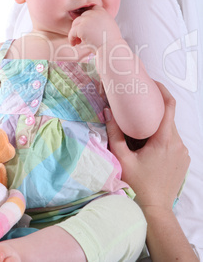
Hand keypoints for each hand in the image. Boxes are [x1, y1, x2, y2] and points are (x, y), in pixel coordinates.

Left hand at [68, 5, 121, 46]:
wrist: (111, 48)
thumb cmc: (111, 42)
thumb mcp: (110, 27)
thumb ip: (102, 22)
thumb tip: (93, 25)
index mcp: (102, 12)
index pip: (91, 8)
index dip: (87, 17)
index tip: (85, 26)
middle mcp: (94, 13)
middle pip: (82, 16)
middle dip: (81, 26)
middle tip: (81, 37)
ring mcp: (87, 19)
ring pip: (75, 23)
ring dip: (75, 32)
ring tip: (78, 42)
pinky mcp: (81, 28)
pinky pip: (72, 32)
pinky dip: (71, 38)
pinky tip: (74, 44)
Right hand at [105, 82, 189, 210]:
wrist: (156, 208)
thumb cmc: (137, 184)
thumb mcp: (122, 158)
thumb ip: (114, 133)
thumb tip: (108, 111)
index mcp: (164, 140)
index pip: (169, 107)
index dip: (163, 91)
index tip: (152, 83)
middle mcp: (177, 143)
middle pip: (168, 117)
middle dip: (155, 109)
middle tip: (140, 104)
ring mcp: (183, 152)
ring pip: (171, 129)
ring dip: (158, 125)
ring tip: (142, 127)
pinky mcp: (184, 159)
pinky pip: (174, 140)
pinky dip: (163, 136)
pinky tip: (150, 144)